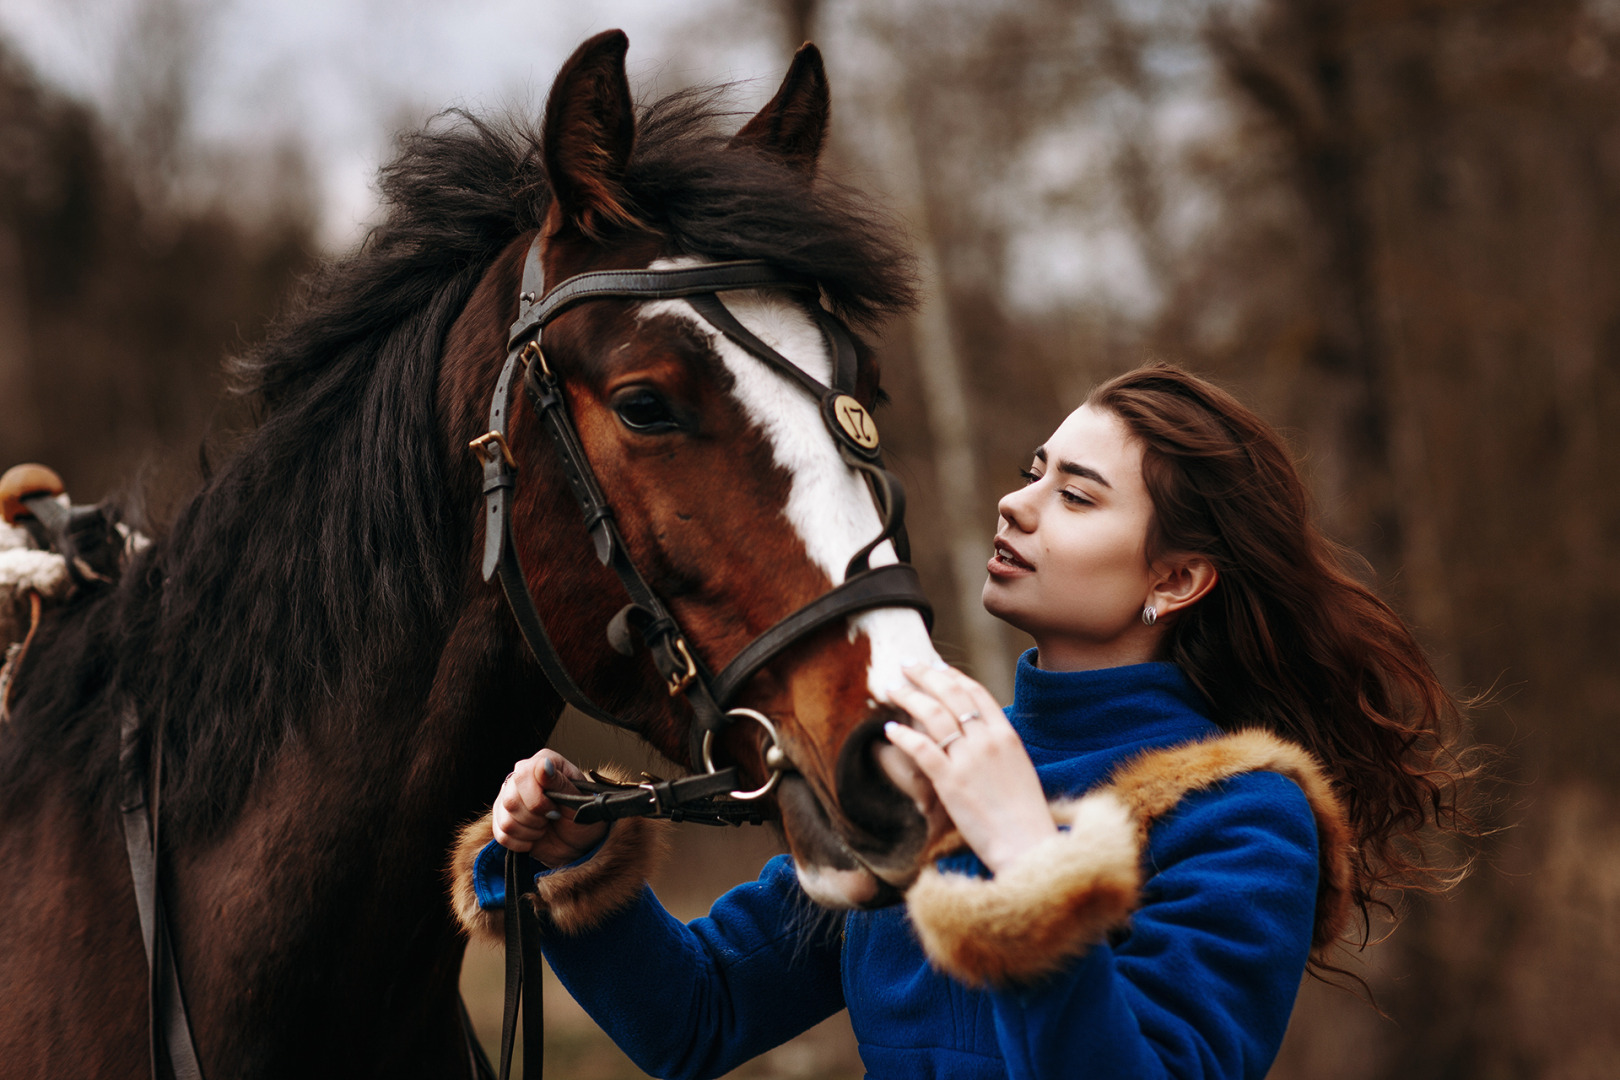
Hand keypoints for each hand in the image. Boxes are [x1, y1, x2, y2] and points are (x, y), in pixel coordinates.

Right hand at [492, 749, 608, 867]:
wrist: (577, 841)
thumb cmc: (582, 816)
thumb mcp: (579, 800)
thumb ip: (560, 782)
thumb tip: (544, 765)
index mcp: (542, 763)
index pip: (524, 775)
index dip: (538, 799)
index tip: (555, 811)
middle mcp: (520, 776)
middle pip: (511, 800)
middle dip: (535, 818)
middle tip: (552, 818)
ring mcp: (507, 797)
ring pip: (506, 820)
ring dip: (530, 831)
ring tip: (544, 827)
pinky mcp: (501, 818)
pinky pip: (500, 834)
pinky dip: (521, 842)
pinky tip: (534, 837)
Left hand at [882, 662, 1056, 874]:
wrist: (1026, 844)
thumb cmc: (1023, 813)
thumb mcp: (1017, 767)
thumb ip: (996, 746)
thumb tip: (970, 734)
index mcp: (1006, 735)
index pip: (976, 692)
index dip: (952, 676)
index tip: (936, 666)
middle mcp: (987, 740)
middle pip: (951, 695)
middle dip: (926, 675)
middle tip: (907, 665)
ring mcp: (968, 759)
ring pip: (933, 715)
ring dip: (909, 697)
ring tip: (893, 690)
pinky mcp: (950, 781)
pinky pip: (920, 748)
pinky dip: (902, 735)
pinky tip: (889, 729)